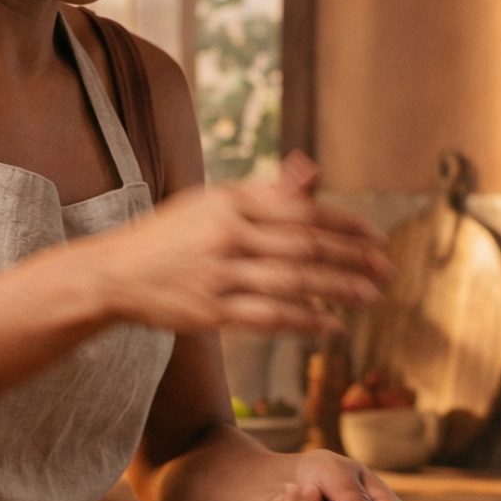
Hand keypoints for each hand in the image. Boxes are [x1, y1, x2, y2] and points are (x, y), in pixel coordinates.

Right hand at [85, 152, 388, 335]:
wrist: (114, 273)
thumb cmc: (169, 236)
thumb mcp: (211, 202)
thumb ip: (264, 193)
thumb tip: (312, 174)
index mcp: (232, 203)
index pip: (302, 210)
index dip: (344, 223)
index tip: (375, 235)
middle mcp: (228, 235)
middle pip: (304, 245)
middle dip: (351, 258)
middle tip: (385, 268)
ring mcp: (220, 274)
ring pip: (293, 282)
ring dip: (337, 290)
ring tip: (370, 297)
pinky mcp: (211, 310)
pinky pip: (269, 317)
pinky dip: (304, 321)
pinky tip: (332, 326)